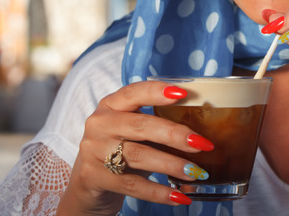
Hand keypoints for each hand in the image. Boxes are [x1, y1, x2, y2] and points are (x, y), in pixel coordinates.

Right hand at [57, 81, 212, 214]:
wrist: (86, 185)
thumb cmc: (119, 151)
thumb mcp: (131, 132)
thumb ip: (155, 125)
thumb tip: (199, 133)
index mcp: (110, 105)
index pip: (134, 92)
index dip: (157, 91)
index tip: (183, 93)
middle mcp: (99, 124)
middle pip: (141, 126)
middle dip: (175, 134)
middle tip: (202, 143)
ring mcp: (93, 150)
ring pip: (139, 156)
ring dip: (172, 165)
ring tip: (196, 172)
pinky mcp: (93, 176)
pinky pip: (132, 185)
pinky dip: (159, 192)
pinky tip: (179, 197)